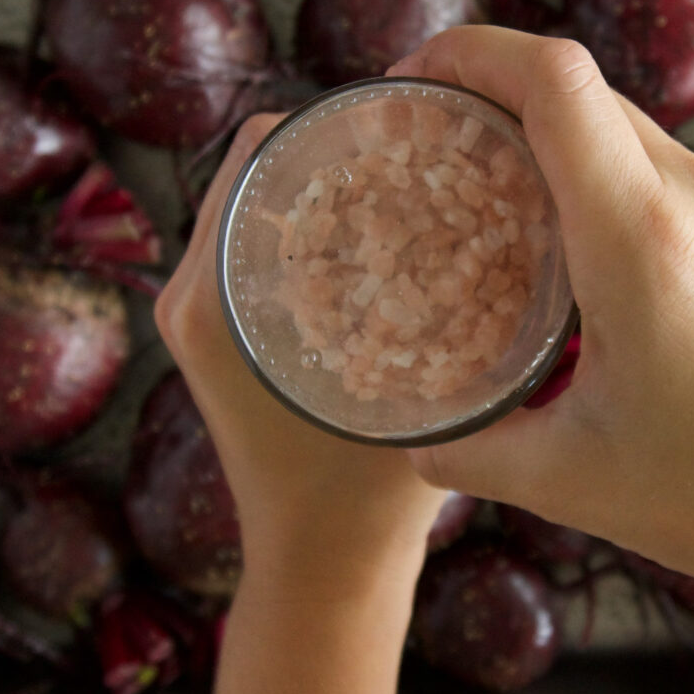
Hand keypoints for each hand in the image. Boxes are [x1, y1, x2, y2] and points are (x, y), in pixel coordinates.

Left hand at [154, 113, 449, 594]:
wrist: (321, 573)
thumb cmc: (363, 500)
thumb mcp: (411, 391)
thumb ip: (449, 310)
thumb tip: (503, 208)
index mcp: (211, 297)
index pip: (261, 150)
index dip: (334, 120)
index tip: (407, 122)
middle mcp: (190, 293)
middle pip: (264, 167)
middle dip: (341, 147)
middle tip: (425, 146)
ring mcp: (202, 313)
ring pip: (267, 202)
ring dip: (333, 184)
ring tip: (415, 181)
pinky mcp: (223, 333)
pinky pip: (263, 243)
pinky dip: (319, 226)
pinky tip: (391, 233)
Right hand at [387, 27, 693, 620]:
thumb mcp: (572, 482)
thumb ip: (472, 451)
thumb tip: (411, 439)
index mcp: (645, 240)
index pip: (554, 79)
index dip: (473, 53)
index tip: (415, 78)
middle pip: (585, 95)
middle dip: (499, 98)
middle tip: (434, 147)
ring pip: (633, 132)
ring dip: (560, 147)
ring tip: (500, 203)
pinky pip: (678, 173)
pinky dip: (616, 185)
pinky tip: (585, 251)